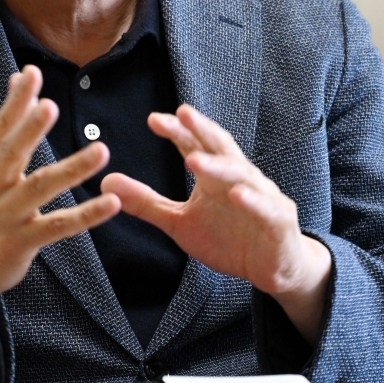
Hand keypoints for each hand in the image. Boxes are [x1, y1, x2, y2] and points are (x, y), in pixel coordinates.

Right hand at [0, 65, 120, 340]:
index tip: (32, 73)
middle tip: (49, 106)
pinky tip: (110, 203)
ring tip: (102, 151)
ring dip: (72, 170)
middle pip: (11, 153)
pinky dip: (85, 216)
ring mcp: (5, 215)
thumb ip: (9, 120)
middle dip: (29, 130)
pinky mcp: (20, 243)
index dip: (16, 101)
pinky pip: (57, 227)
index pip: (1, 126)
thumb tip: (21, 75)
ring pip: (40, 189)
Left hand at [101, 104, 331, 344]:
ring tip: (194, 160)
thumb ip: (146, 203)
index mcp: (213, 175)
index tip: (153, 119)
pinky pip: (266, 207)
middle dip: (201, 129)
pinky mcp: (278, 221)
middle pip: (219, 148)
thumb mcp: (179, 223)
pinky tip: (237, 193)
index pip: (194, 145)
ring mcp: (261, 196)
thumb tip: (105, 183)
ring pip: (240, 174)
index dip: (177, 131)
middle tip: (182, 113)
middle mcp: (238, 177)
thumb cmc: (229, 238)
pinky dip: (252, 200)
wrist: (273, 269)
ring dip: (218, 166)